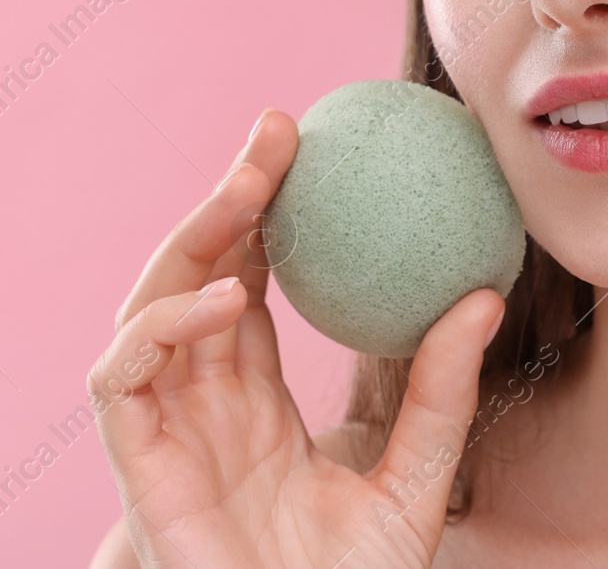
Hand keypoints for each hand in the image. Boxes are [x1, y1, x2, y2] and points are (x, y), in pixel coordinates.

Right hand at [89, 107, 505, 568]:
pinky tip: (230, 296)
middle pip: (196, 272)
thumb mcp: (415, 478)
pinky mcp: (138, 461)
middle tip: (277, 129)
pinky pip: (124, 374)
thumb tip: (483, 293)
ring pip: (153, 303)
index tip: (312, 148)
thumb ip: (438, 393)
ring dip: (197, 237)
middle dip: (227, 196)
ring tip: (254, 185)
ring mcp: (165, 426)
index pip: (246, 281)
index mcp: (251, 398)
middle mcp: (202, 400)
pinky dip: (165, 325)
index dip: (266, 213)